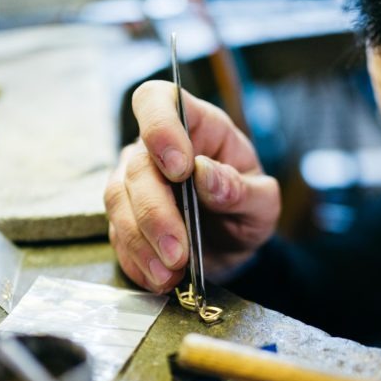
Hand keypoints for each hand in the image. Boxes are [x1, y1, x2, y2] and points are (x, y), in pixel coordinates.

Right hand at [104, 80, 280, 292]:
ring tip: (170, 273)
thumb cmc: (248, 207)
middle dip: (155, 211)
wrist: (234, 246)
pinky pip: (117, 237)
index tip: (179, 168)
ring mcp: (134, 184)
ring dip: (142, 242)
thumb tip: (205, 175)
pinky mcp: (124, 218)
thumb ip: (240, 188)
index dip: (160, 127)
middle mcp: (155, 150)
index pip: (157, 101)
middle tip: (178, 251)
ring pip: (118, 202)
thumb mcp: (263, 201)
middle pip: (136, 165)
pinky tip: (160, 280)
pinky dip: (137, 261)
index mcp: (195, 126)